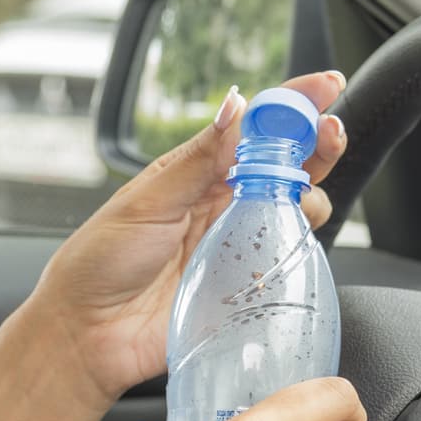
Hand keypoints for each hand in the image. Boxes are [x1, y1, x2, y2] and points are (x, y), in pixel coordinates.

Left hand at [30, 71, 348, 408]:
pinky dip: (299, 250)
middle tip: (333, 133)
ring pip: (295, 211)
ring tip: (303, 199)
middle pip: (286, 165)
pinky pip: (285, 263)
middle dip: (318, 144)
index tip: (326, 86)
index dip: (292, 105)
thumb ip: (197, 159)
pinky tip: (293, 245)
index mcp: (195, 173)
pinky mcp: (243, 287)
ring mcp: (235, 245)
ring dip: (312, 197)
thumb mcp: (146, 203)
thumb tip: (235, 105)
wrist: (87, 334)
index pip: (253, 128)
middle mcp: (220, 204)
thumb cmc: (100, 263)